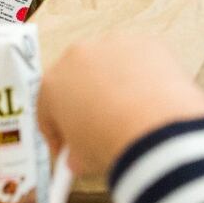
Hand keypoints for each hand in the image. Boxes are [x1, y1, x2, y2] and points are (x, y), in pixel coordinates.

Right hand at [37, 33, 203, 175]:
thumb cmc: (111, 144)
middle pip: (77, 79)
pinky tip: (155, 102)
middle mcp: (75, 57)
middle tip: (100, 126)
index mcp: (51, 84)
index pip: (48, 106)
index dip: (57, 129)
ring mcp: (110, 45)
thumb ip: (75, 154)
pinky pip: (140, 62)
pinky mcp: (143, 43)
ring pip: (109, 66)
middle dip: (86, 101)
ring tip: (133, 115)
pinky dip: (145, 78)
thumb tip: (80, 158)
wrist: (155, 133)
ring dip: (115, 84)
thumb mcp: (82, 159)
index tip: (68, 143)